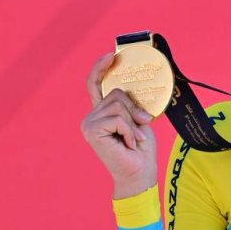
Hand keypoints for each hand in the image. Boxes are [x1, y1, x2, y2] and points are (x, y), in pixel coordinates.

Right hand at [80, 52, 157, 197]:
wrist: (139, 173)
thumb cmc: (141, 149)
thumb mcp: (139, 119)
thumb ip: (133, 104)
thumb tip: (134, 91)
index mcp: (102, 112)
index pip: (95, 84)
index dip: (101, 67)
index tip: (111, 55)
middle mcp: (91, 116)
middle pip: (116, 93)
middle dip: (134, 108)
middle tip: (140, 127)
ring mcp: (89, 123)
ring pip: (118, 104)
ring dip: (133, 123)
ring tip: (133, 139)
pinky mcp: (92, 130)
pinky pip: (118, 118)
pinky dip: (129, 130)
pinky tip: (129, 144)